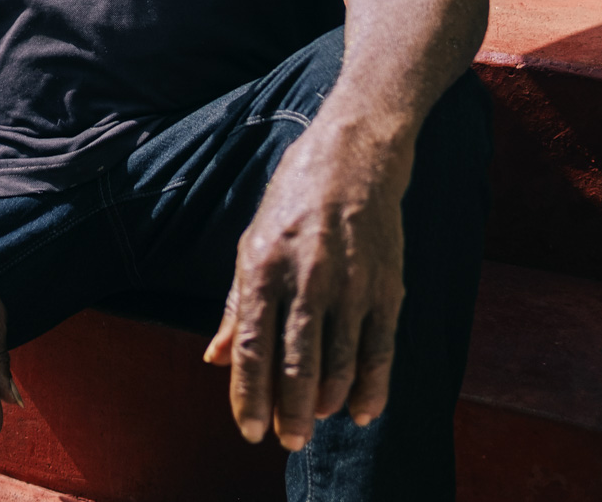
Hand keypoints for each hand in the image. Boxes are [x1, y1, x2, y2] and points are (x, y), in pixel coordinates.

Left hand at [203, 122, 409, 450]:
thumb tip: (215, 360)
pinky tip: (362, 410)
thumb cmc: (291, 202)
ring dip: (328, 403)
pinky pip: (380, 350)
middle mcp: (306, 279)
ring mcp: (351, 285)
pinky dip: (372, 388)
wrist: (352, 159)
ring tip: (315, 423)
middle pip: (297, 366)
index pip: (254, 348)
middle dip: (291, 412)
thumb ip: (236, 308)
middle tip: (288, 441)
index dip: (250, 395)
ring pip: (340, 364)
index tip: (250, 430)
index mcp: (263, 267)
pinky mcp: (386, 287)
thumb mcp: (251, 244)